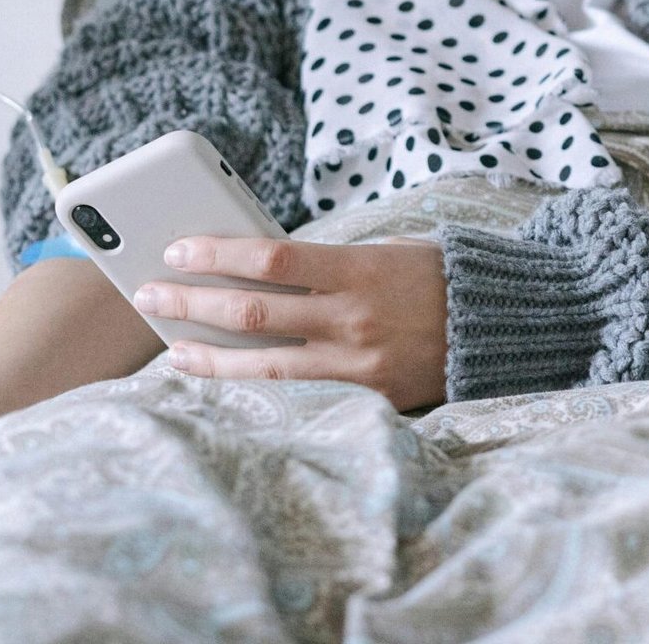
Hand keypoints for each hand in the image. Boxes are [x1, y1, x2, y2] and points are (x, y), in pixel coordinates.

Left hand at [131, 235, 448, 412]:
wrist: (499, 326)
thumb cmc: (435, 276)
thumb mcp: (387, 251)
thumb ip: (329, 263)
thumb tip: (260, 267)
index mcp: (360, 269)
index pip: (271, 259)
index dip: (217, 253)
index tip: (176, 249)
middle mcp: (354, 319)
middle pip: (253, 311)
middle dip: (192, 302)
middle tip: (149, 294)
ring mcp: (358, 365)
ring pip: (264, 365)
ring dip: (209, 356)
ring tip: (172, 348)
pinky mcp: (367, 398)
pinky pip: (298, 392)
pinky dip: (255, 385)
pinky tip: (224, 379)